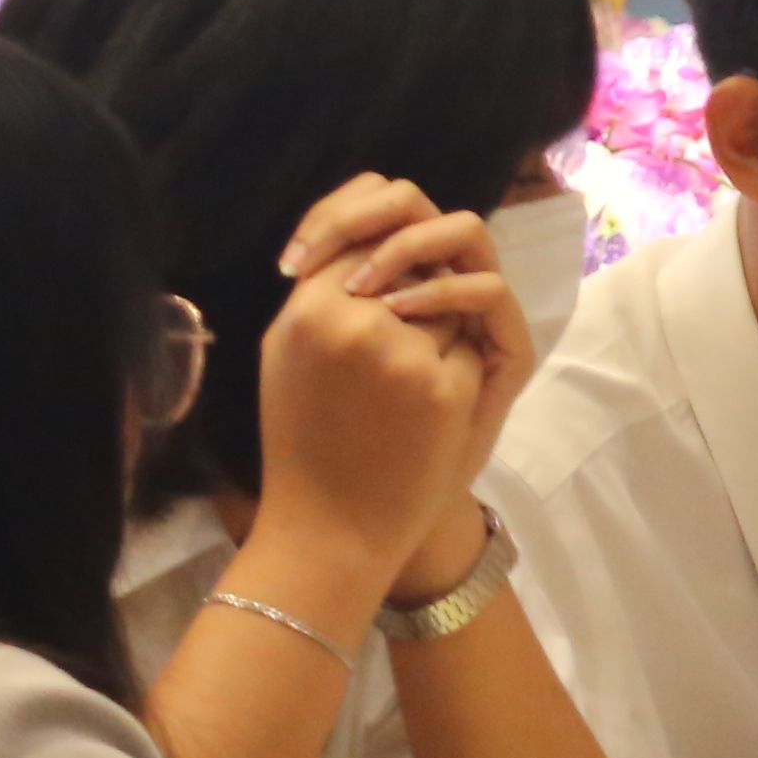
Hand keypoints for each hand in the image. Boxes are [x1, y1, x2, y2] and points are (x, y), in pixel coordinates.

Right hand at [252, 190, 497, 571]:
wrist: (331, 527)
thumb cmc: (308, 438)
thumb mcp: (288, 353)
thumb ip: (322, 289)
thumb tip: (369, 232)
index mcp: (303, 313)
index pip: (359, 229)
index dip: (384, 246)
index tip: (379, 284)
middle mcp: (350, 324)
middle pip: (411, 260)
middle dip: (415, 288)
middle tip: (394, 343)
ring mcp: (401, 355)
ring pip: (447, 300)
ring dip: (436, 333)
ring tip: (392, 394)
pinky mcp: (443, 388)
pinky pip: (469, 346)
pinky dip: (457, 370)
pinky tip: (421, 417)